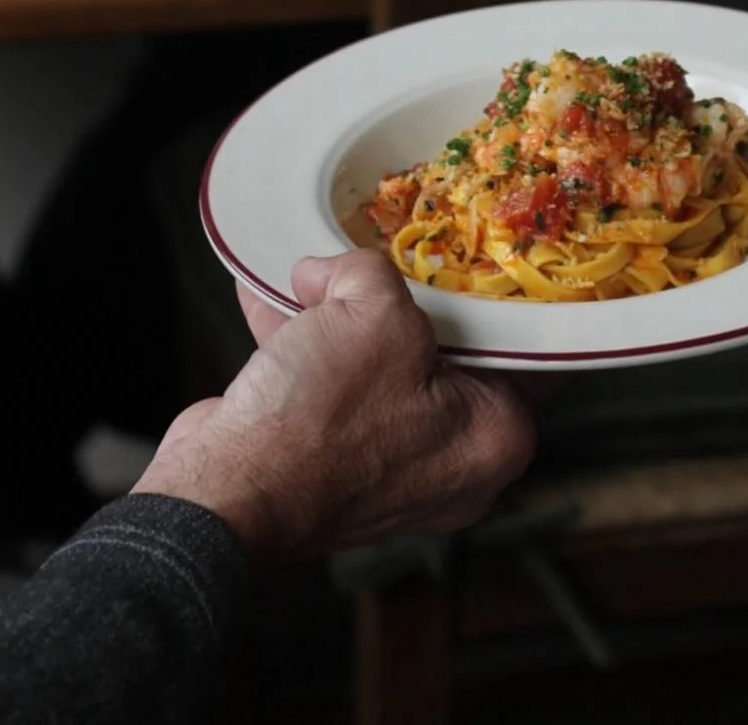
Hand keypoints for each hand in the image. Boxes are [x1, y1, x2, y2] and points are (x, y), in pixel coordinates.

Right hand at [132, 251, 535, 560]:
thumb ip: (374, 272)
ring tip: (311, 274)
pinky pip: (329, 389)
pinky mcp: (332, 467)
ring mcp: (390, 469)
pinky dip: (302, 345)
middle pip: (440, 351)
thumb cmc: (323, 419)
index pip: (522, 347)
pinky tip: (270, 298)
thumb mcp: (375, 312)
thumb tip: (336, 272)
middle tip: (381, 258)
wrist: (226, 493)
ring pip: (376, 366)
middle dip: (397, 300)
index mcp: (495, 434)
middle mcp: (452, 463)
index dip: (492, 291)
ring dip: (337, 318)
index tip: (473, 253)